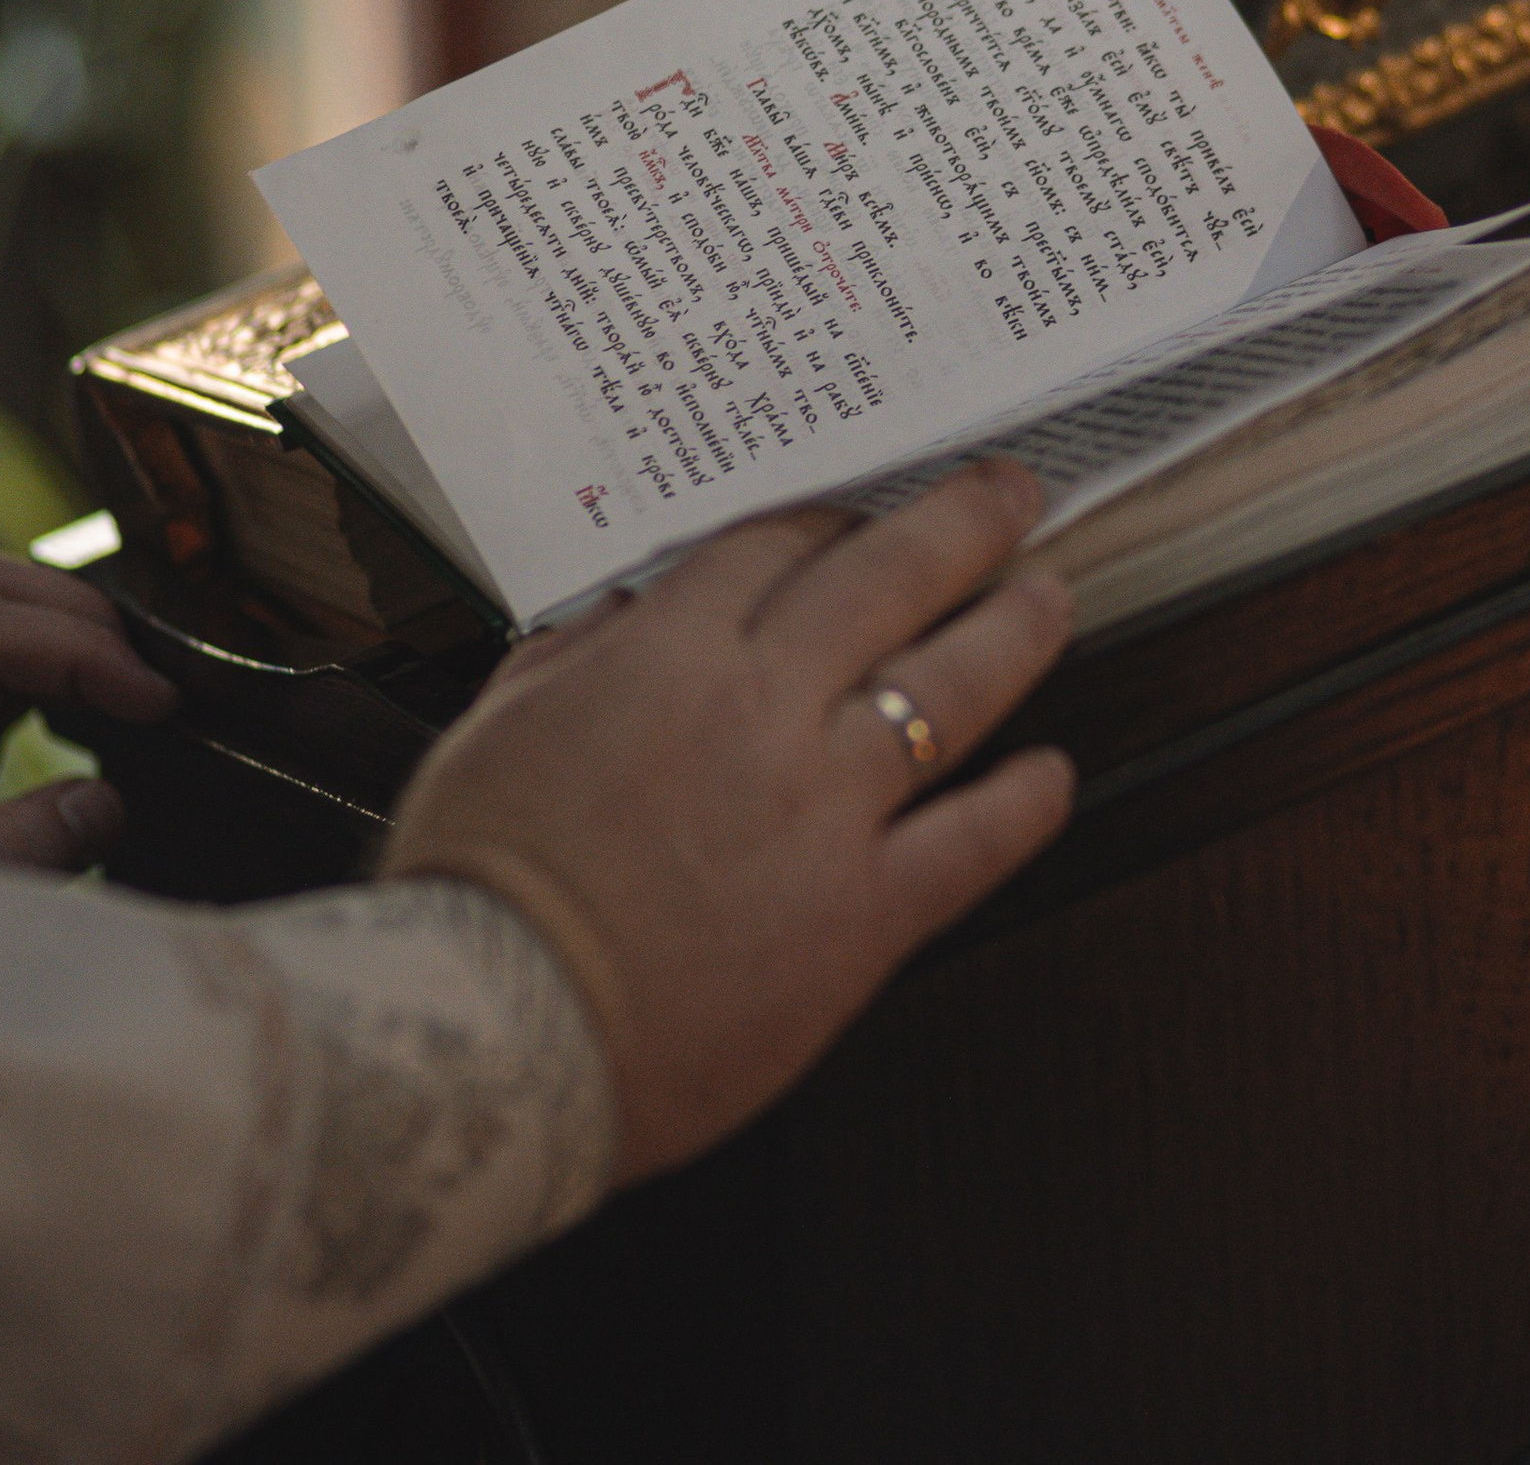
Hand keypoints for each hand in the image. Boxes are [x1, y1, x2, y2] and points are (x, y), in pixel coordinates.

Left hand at [0, 548, 179, 868]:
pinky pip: (3, 668)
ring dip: (72, 630)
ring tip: (139, 687)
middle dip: (76, 613)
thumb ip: (14, 856)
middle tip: (151, 680)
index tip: (157, 701)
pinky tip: (110, 713)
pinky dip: (64, 668)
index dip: (78, 650)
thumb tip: (106, 797)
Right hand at [385, 460, 1074, 1186]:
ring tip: (1049, 598)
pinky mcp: (866, 913)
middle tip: (1008, 494)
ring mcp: (828, 807)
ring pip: (953, 686)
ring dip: (1016, 631)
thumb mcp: (497, 727)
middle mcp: (767, 710)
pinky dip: (1024, 802)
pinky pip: (974, 842)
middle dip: (963, 520)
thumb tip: (627, 615)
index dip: (835, 514)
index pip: (780, 545)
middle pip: (891, 578)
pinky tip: (1050, 774)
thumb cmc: (478, 891)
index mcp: (672, 655)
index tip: (866, 507)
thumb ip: (575, 657)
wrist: (497, 1035)